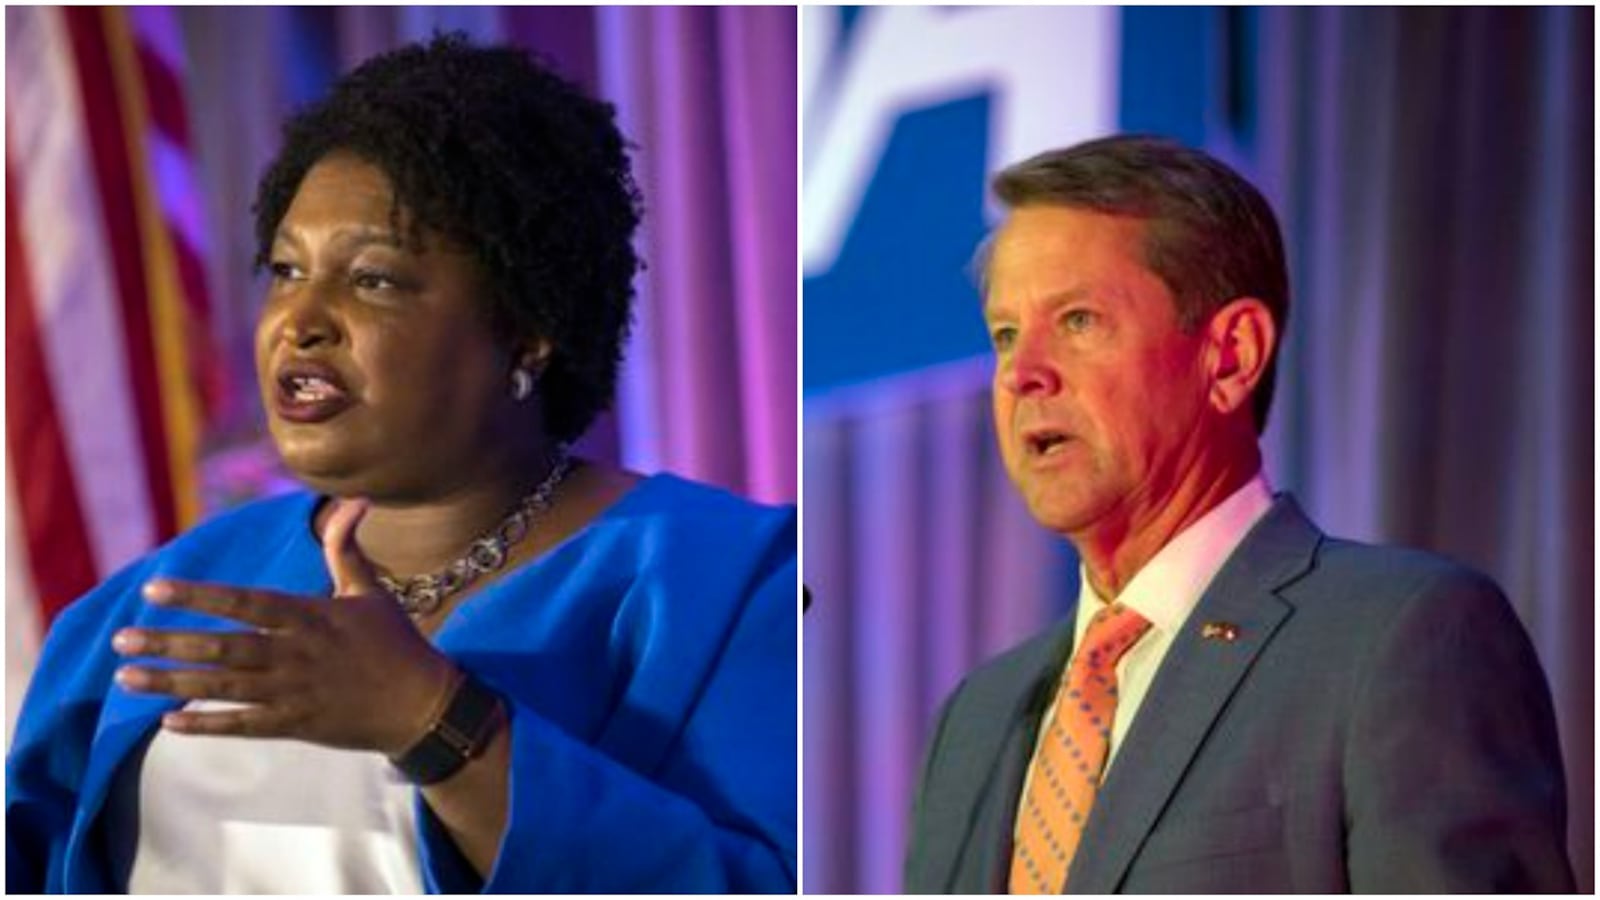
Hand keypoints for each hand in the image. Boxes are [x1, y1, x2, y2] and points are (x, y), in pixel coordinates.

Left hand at [111, 498, 456, 754]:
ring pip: (222, 687)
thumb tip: (355, 502)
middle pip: (222, 647)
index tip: (154, 590)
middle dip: (168, 642)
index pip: (243, 602)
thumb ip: (346, 549)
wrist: (424, 705)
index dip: (198, 596)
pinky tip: (169, 722)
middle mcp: (296, 653)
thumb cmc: (396, 643)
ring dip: (171, 683)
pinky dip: (206, 724)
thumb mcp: (370, 592)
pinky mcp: (297, 724)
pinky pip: (243, 726)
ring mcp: (294, 692)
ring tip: (126, 678)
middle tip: (122, 639)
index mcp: (310, 616)